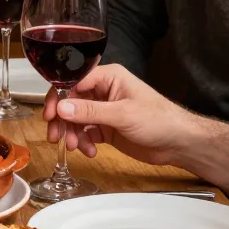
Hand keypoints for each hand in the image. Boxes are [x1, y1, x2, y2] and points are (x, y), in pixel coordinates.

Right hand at [43, 64, 201, 166]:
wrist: (179, 143)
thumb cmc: (159, 120)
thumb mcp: (122, 114)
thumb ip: (90, 111)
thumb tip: (62, 107)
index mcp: (108, 77)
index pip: (73, 81)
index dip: (59, 97)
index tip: (50, 114)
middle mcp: (103, 91)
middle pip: (70, 101)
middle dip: (63, 119)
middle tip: (56, 135)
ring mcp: (104, 110)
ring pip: (75, 118)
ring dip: (72, 133)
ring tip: (76, 147)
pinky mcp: (106, 128)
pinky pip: (85, 132)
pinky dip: (83, 142)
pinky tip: (90, 151)